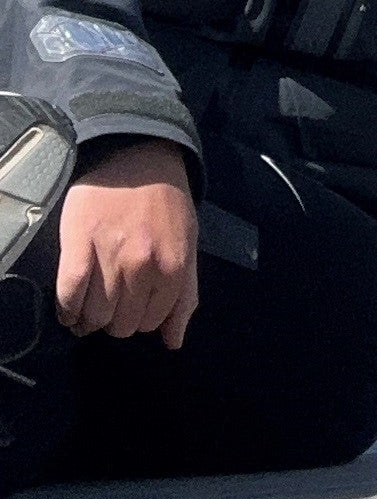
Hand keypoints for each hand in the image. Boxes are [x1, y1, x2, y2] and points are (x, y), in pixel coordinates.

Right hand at [56, 139, 199, 346]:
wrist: (138, 155)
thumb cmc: (166, 202)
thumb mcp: (188, 244)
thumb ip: (184, 296)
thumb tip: (174, 343)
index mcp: (174, 266)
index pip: (151, 322)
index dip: (141, 319)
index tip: (134, 307)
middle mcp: (142, 265)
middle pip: (122, 324)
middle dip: (116, 321)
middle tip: (112, 305)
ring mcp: (109, 255)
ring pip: (94, 316)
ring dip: (89, 320)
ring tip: (88, 311)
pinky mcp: (78, 244)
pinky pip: (69, 294)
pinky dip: (67, 310)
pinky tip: (70, 310)